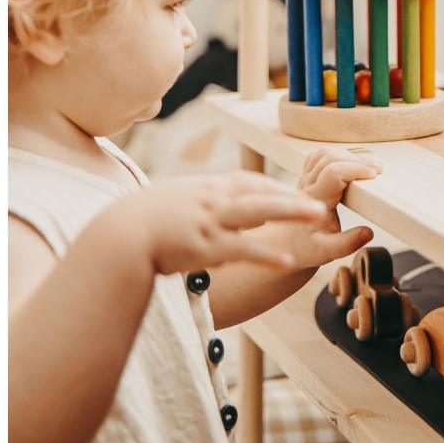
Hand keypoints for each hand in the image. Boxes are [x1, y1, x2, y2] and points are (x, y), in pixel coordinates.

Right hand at [122, 171, 328, 275]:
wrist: (120, 233)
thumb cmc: (142, 219)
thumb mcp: (175, 201)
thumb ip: (198, 203)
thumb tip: (211, 209)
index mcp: (207, 188)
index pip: (249, 182)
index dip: (275, 187)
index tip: (297, 191)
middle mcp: (214, 200)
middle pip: (261, 191)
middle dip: (293, 194)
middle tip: (323, 196)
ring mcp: (211, 221)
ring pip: (259, 212)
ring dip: (290, 211)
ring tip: (318, 215)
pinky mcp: (206, 247)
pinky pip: (242, 249)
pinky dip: (266, 254)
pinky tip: (287, 260)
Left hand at [282, 148, 382, 268]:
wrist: (286, 244)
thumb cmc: (304, 247)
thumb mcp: (326, 252)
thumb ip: (347, 243)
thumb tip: (368, 232)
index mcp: (314, 201)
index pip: (333, 172)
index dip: (355, 169)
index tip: (374, 175)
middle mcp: (307, 185)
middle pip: (330, 157)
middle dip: (357, 160)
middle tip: (377, 170)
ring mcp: (305, 178)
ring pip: (324, 153)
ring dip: (348, 155)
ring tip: (367, 166)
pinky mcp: (307, 176)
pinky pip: (319, 156)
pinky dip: (337, 154)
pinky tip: (350, 162)